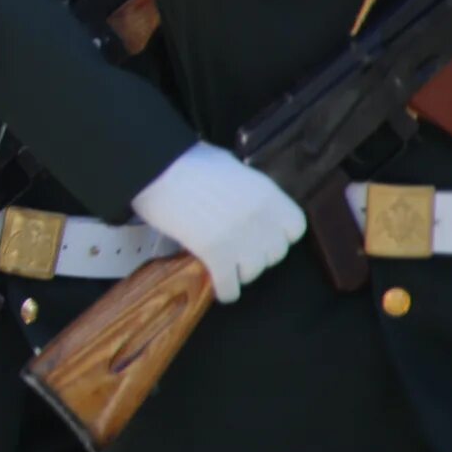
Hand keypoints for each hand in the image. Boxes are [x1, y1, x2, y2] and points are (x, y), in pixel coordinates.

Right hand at [132, 143, 305, 301]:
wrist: (156, 170)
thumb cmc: (188, 160)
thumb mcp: (230, 166)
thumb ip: (246, 189)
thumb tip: (243, 199)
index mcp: (268, 195)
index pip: (295, 229)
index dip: (280, 234)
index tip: (266, 233)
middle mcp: (261, 220)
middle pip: (275, 253)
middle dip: (258, 253)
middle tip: (240, 249)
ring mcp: (240, 240)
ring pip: (253, 272)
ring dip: (241, 271)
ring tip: (226, 266)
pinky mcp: (215, 255)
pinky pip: (229, 286)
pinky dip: (225, 290)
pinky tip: (220, 288)